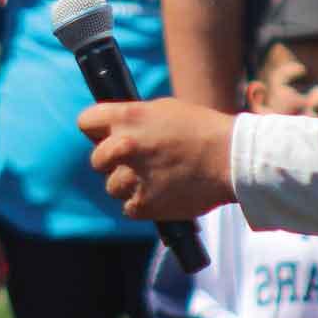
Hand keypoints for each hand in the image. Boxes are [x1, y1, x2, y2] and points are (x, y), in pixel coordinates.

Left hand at [81, 98, 236, 220]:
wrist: (232, 159)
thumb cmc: (202, 130)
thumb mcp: (164, 109)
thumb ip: (134, 119)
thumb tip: (113, 130)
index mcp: (127, 117)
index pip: (85, 122)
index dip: (96, 131)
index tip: (105, 137)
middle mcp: (124, 146)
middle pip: (96, 160)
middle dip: (112, 162)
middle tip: (137, 162)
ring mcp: (132, 177)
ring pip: (112, 186)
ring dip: (129, 185)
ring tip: (157, 178)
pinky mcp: (143, 204)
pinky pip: (129, 207)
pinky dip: (142, 204)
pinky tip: (162, 193)